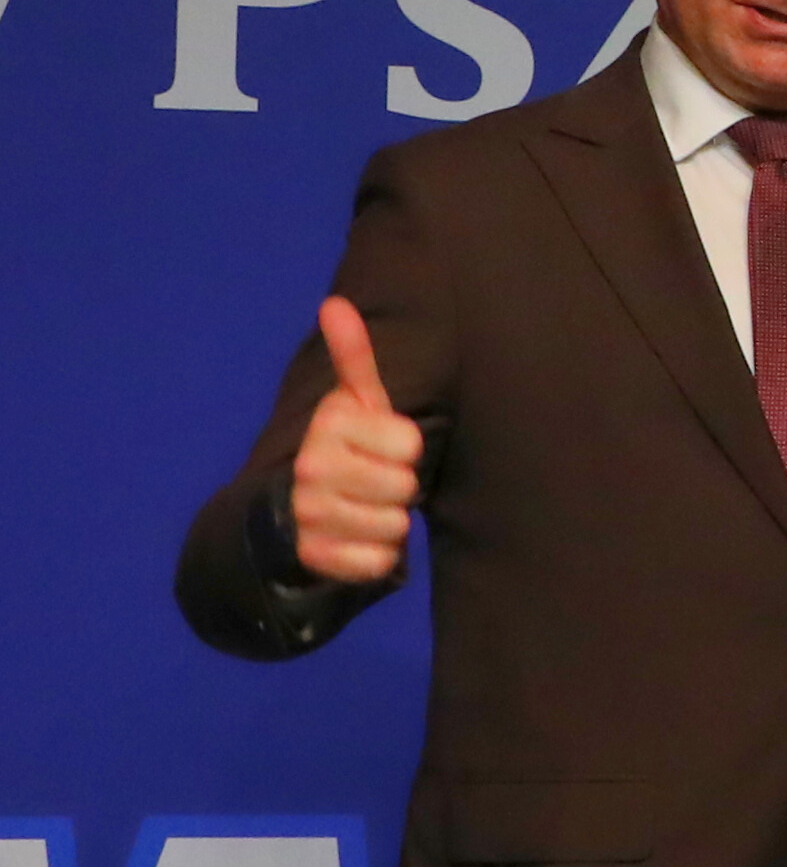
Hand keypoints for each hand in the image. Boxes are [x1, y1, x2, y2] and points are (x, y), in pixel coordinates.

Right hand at [288, 296, 422, 582]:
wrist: (293, 510)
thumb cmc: (346, 449)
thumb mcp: (354, 404)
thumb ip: (354, 358)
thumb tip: (335, 303)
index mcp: (329, 424)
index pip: (412, 444)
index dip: (405, 450)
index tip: (380, 449)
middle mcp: (310, 466)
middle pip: (405, 487)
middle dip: (399, 488)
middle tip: (373, 483)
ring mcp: (309, 512)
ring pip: (395, 526)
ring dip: (389, 523)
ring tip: (364, 509)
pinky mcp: (313, 555)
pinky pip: (378, 562)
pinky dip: (377, 557)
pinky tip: (355, 540)